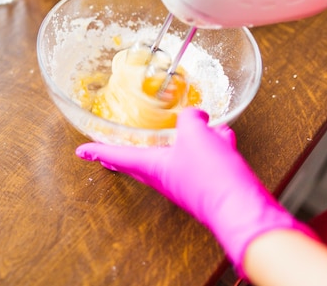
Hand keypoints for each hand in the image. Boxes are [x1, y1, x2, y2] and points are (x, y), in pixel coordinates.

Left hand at [75, 108, 315, 276]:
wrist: (243, 210)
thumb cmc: (212, 179)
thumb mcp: (195, 136)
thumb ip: (190, 120)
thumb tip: (194, 116)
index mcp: (152, 168)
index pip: (116, 156)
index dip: (98, 151)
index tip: (82, 151)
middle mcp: (165, 178)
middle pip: (140, 162)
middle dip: (127, 153)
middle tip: (112, 151)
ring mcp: (186, 183)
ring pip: (177, 158)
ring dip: (183, 142)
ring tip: (194, 128)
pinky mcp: (207, 186)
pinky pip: (205, 161)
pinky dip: (214, 147)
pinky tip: (224, 137)